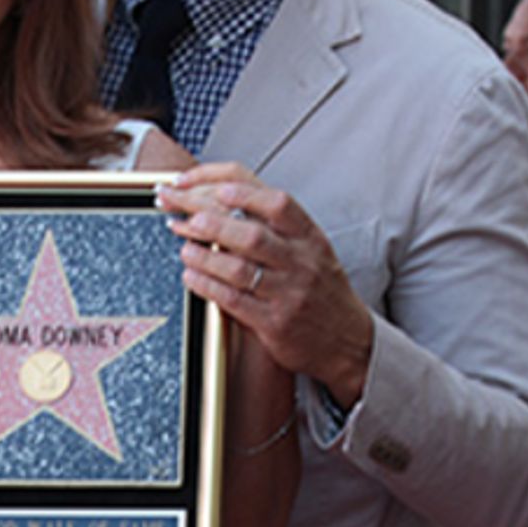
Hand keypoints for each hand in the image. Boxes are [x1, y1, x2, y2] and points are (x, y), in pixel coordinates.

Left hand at [158, 163, 374, 406]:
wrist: (348, 340)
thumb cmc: (321, 291)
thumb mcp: (311, 250)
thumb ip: (277, 227)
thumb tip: (225, 201)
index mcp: (310, 236)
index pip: (274, 200)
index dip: (238, 190)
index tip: (209, 186)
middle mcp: (301, 261)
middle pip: (249, 232)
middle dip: (206, 218)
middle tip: (179, 210)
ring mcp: (288, 293)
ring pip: (238, 267)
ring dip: (202, 254)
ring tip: (182, 245)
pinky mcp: (274, 323)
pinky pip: (233, 300)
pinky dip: (206, 285)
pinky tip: (191, 276)